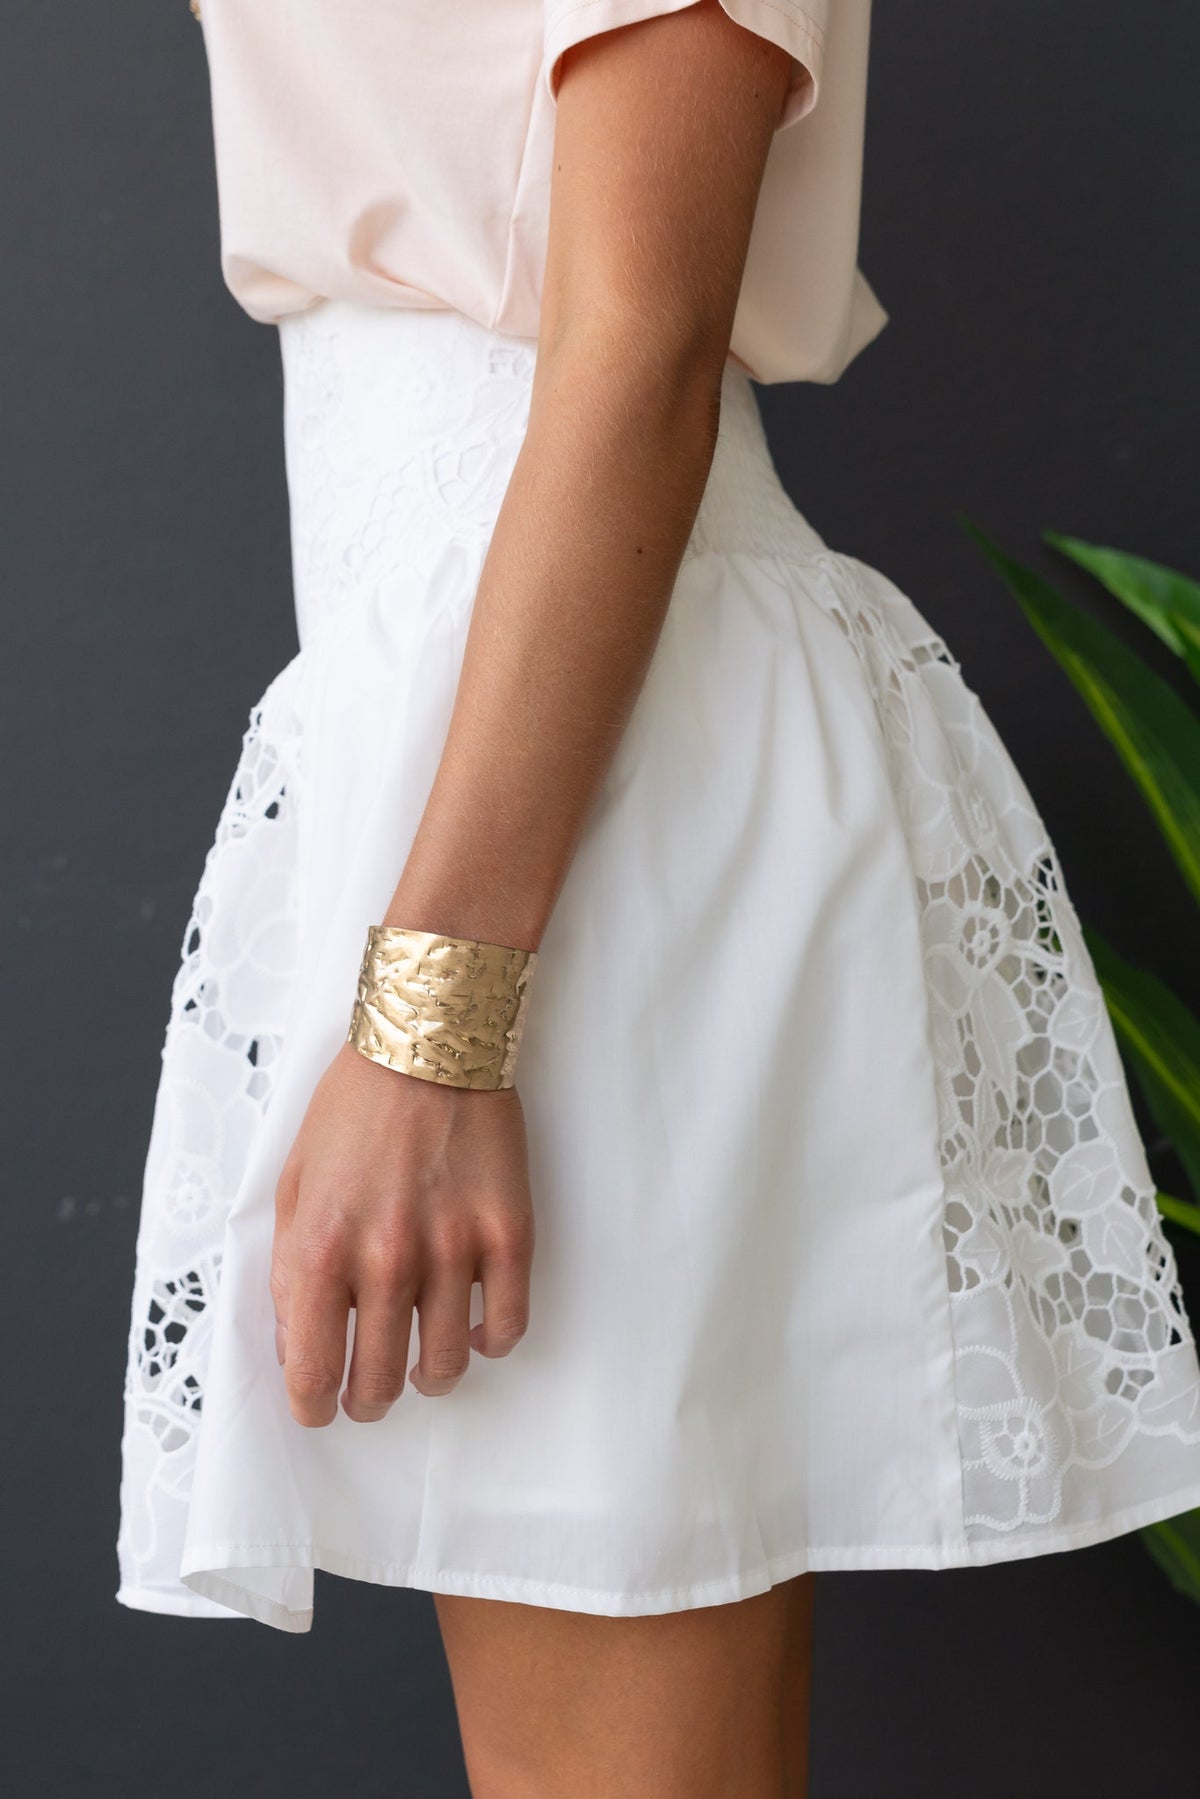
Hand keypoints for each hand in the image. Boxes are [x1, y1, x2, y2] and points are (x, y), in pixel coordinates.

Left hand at [271, 1039, 534, 1426]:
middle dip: (367, 1401)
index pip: (312, 1373)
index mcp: (321, 1248)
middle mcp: (385, 1259)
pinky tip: (476, 1329)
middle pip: (378, 1382)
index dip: (313, 1408)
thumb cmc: (354, 1108)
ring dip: (430, 1379)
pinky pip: (507, 1324)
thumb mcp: (292, 1184)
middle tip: (368, 1392)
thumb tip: (297, 1344)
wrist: (430, 1042)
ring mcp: (453, 1249)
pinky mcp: (508, 1233)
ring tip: (422, 1366)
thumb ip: (287, 1270)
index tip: (318, 1409)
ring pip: (446, 1365)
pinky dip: (491, 1342)